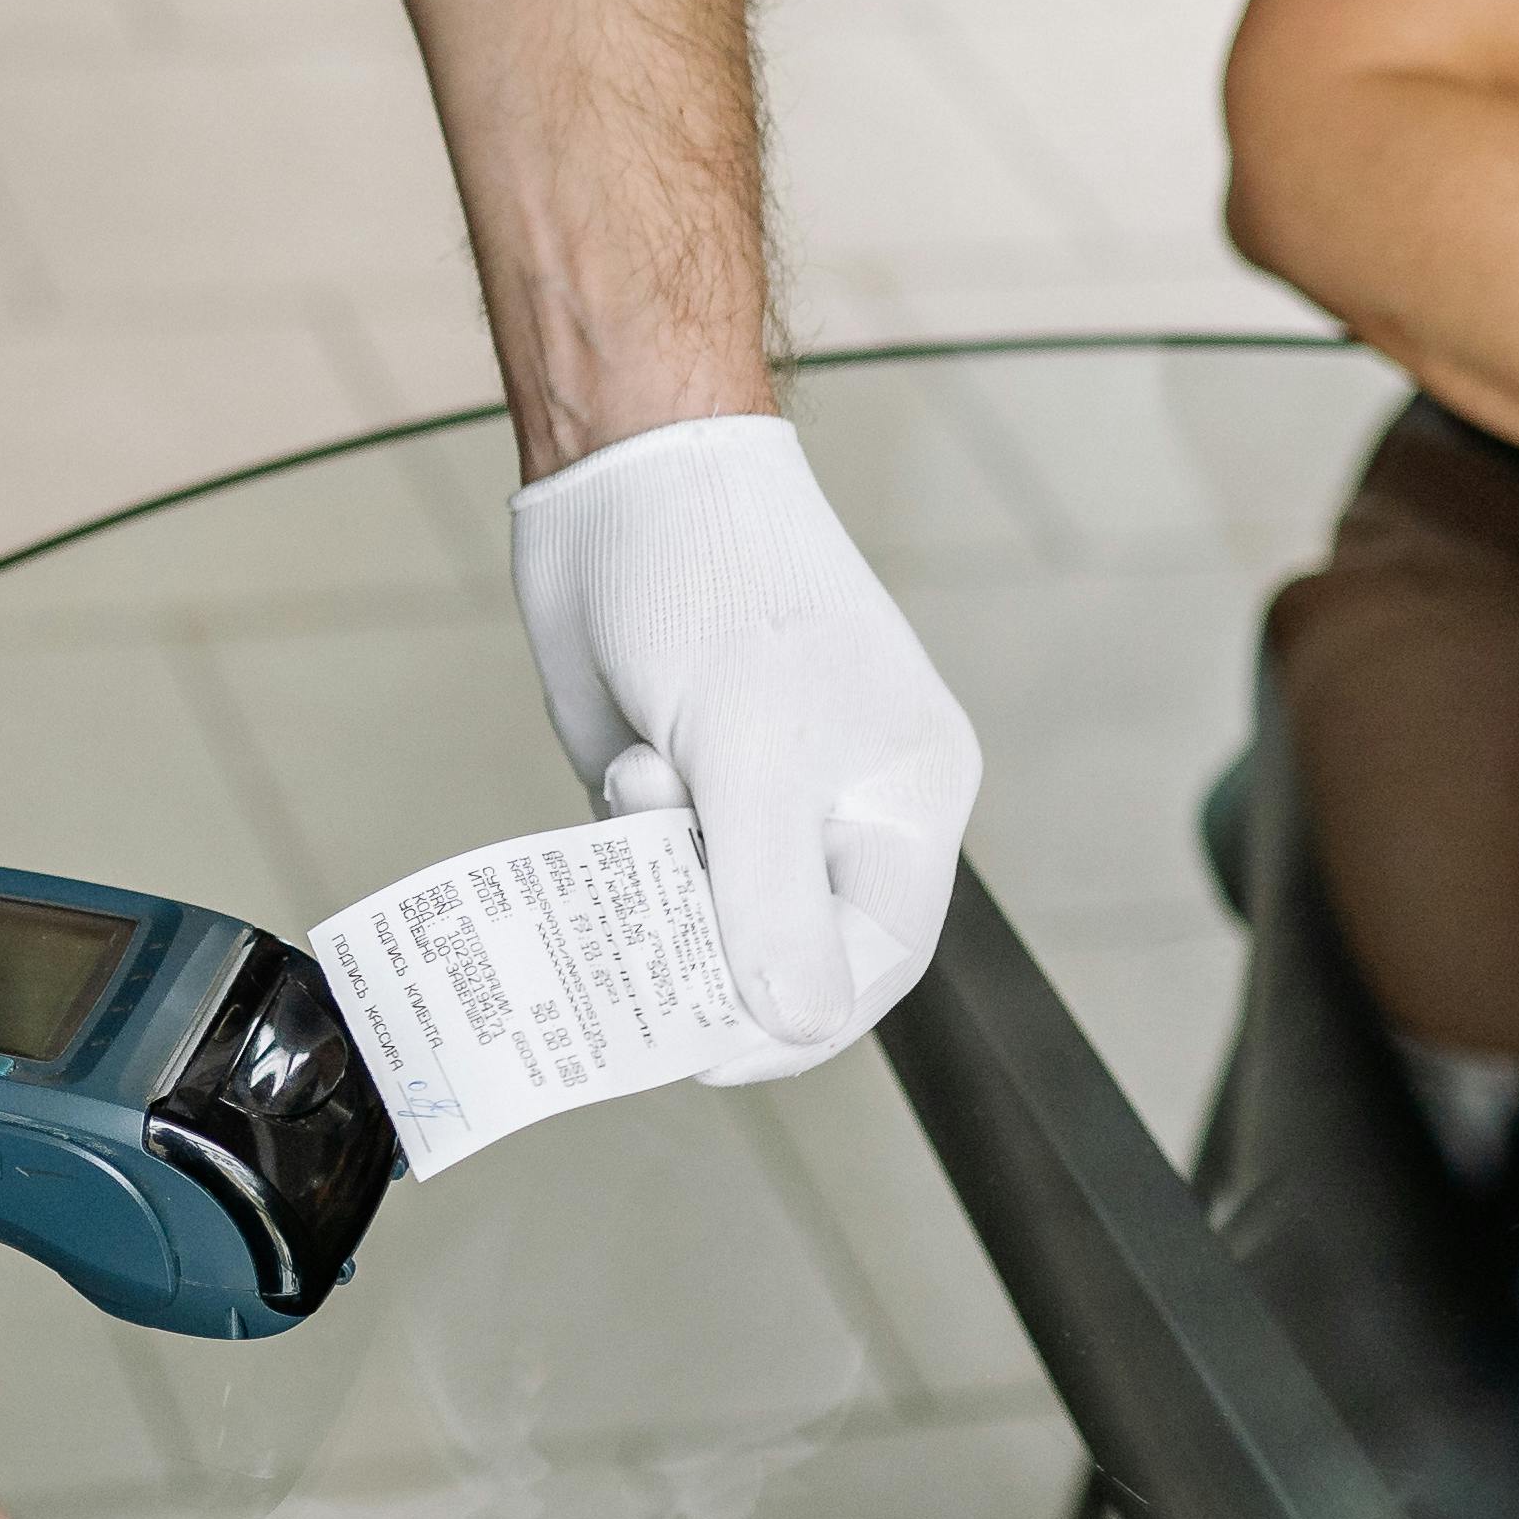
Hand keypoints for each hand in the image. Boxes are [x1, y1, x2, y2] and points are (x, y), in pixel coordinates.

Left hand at [507, 415, 982, 1074]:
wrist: (625, 471)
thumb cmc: (718, 580)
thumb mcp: (752, 753)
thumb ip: (768, 897)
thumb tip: (792, 1022)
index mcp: (902, 801)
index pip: (871, 960)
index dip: (795, 1019)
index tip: (704, 1047)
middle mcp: (836, 810)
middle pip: (782, 951)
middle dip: (710, 949)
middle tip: (644, 939)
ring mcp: (748, 800)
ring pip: (699, 915)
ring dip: (654, 882)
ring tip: (645, 779)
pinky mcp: (673, 783)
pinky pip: (643, 870)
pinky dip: (617, 849)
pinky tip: (625, 764)